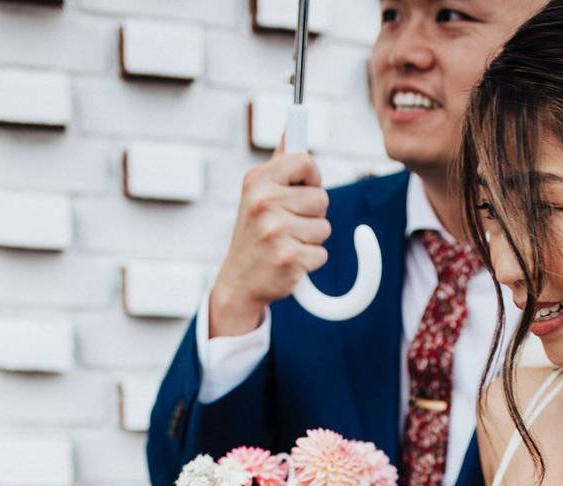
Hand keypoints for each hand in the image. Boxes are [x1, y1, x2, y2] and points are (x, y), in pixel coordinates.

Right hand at [210, 145, 330, 337]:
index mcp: (257, 180)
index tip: (301, 191)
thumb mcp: (258, 193)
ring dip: (311, 240)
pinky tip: (287, 262)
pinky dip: (310, 262)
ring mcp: (274, 230)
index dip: (311, 178)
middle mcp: (263, 202)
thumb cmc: (255, 235)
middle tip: (286, 227)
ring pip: (324, 227)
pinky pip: (321, 254)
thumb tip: (292, 124)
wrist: (238, 283)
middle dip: (312, 215)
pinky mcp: (287, 258)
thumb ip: (279, 162)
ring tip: (284, 244)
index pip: (305, 161)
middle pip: (321, 198)